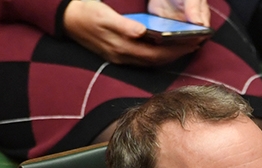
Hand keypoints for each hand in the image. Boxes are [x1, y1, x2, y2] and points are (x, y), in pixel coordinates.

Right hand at [63, 1, 203, 66]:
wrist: (64, 17)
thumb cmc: (84, 12)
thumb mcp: (103, 14)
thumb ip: (123, 25)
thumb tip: (142, 33)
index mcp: (121, 48)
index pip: (156, 54)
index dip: (176, 50)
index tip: (193, 42)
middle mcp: (122, 56)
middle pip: (157, 60)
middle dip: (177, 54)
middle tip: (196, 44)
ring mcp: (120, 57)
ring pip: (151, 61)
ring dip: (170, 55)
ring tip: (187, 46)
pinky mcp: (118, 54)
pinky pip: (144, 58)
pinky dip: (158, 53)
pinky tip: (166, 47)